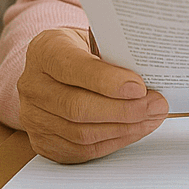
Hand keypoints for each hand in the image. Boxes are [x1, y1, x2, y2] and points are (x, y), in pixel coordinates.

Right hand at [17, 27, 168, 162]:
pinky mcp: (42, 142)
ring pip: (81, 133)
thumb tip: (149, 74)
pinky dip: (113, 142)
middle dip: (123, 110)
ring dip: (123, 129)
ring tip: (150, 118)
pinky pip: (81, 150)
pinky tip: (133, 130)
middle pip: (77, 107)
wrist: (54, 68)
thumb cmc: (80, 50)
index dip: (107, 81)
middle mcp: (32, 85)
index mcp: (44, 50)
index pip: (73, 67)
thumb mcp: (93, 37)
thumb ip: (113, 52)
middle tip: (156, 106)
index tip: (139, 87)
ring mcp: (33, 117)